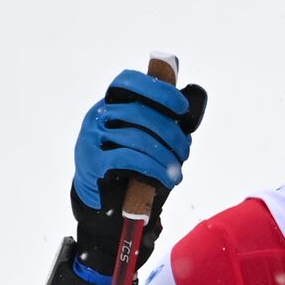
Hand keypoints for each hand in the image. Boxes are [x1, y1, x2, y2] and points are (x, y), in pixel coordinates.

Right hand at [71, 69, 207, 274]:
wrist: (101, 204)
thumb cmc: (129, 168)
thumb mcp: (146, 140)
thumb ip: (163, 122)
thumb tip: (194, 103)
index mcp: (111, 104)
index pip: (129, 81)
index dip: (159, 90)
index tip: (182, 107)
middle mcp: (97, 115)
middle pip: (141, 113)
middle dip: (172, 134)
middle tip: (185, 152)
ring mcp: (90, 137)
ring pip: (138, 138)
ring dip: (166, 157)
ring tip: (177, 173)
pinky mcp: (91, 161)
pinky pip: (128, 158)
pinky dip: (154, 169)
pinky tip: (166, 179)